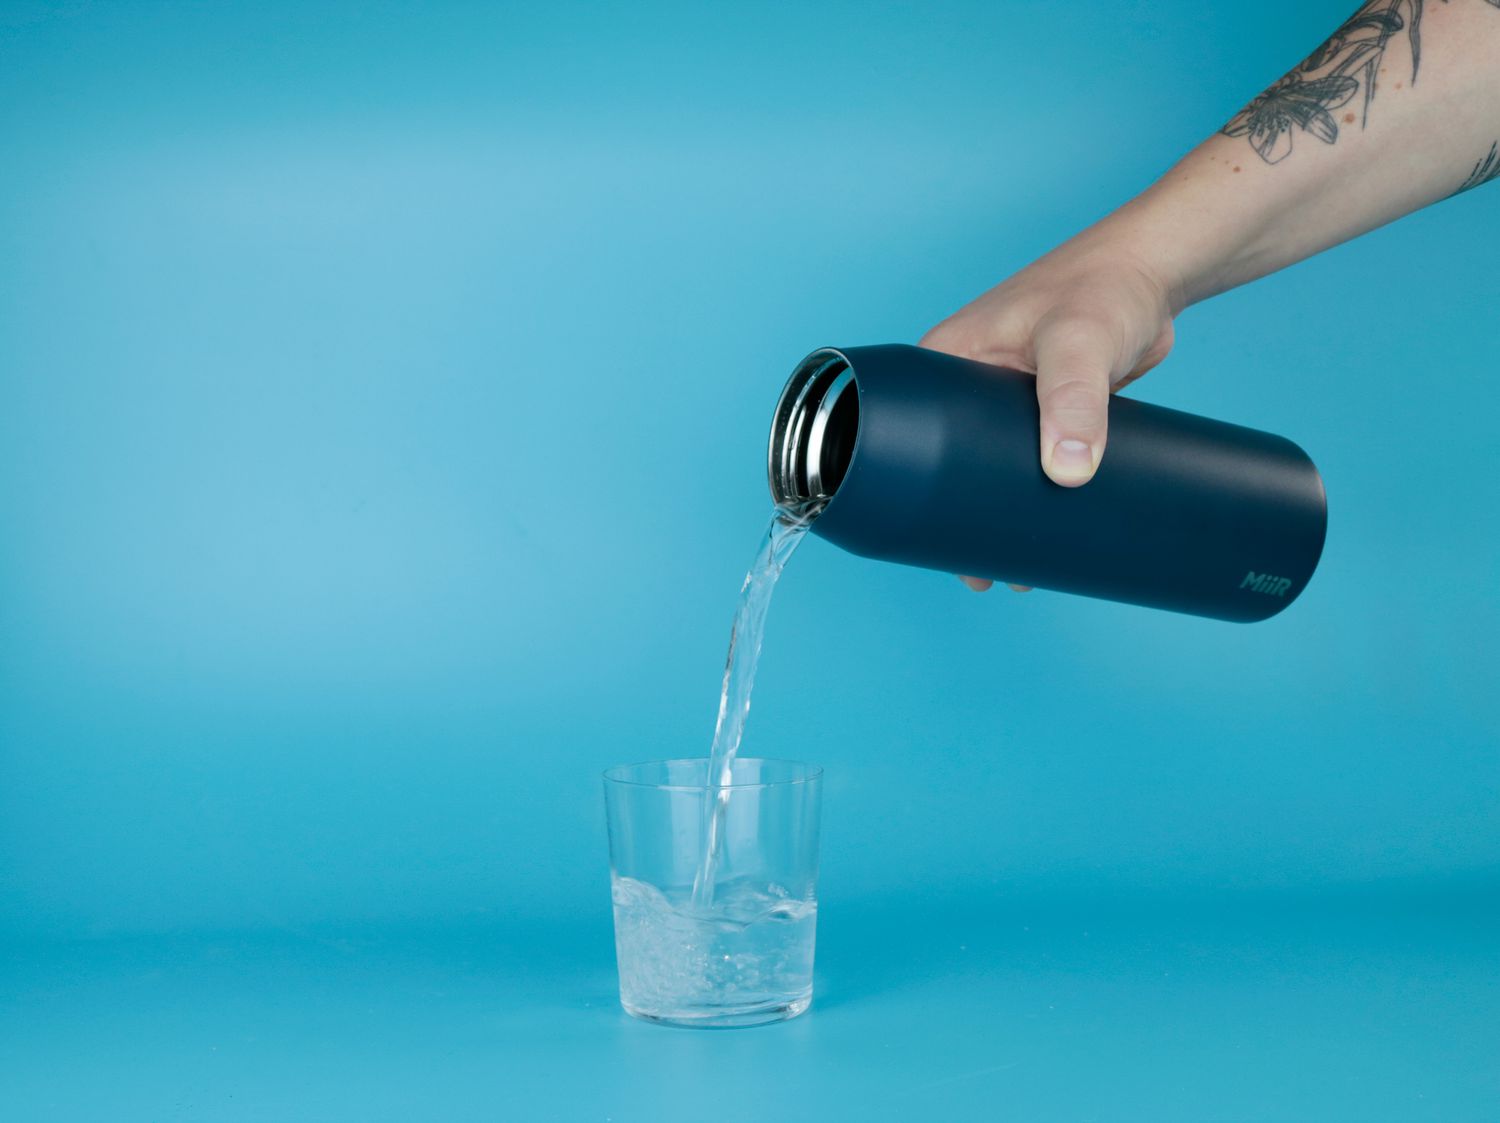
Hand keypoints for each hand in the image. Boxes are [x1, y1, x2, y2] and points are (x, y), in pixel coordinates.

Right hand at [919, 224, 1177, 591]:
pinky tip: (1047, 532)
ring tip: (1018, 569)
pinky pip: (1030, 461)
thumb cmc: (1103, 284)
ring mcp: (1005, 398)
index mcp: (945, 361)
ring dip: (1002, 513)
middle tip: (982, 571)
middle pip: (949, 462)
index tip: (933, 541)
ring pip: (992, 467)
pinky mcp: (1047, 408)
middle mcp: (966, 381)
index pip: (908, 432)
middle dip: (963, 518)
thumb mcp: (1078, 343)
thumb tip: (1067, 473)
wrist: (1157, 270)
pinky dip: (1036, 495)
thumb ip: (1074, 402)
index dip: (915, 489)